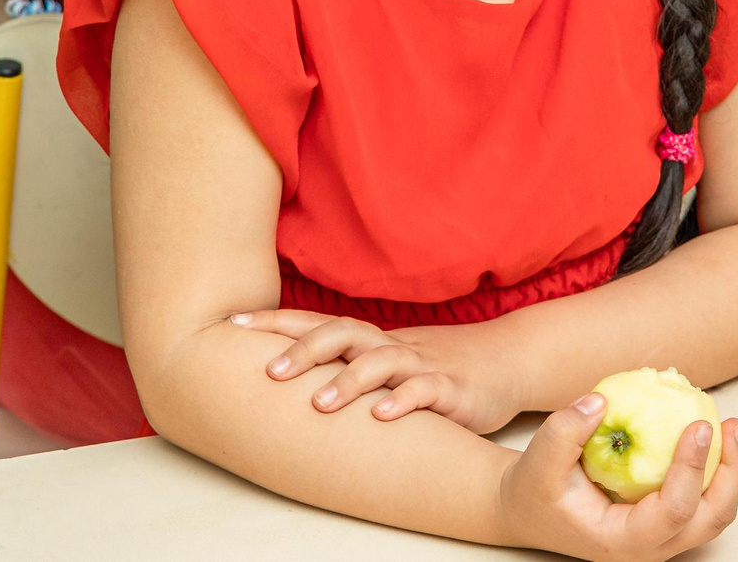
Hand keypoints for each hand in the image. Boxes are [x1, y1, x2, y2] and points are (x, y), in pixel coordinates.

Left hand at [234, 309, 522, 435]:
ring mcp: (421, 364)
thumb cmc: (434, 364)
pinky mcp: (451, 389)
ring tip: (320, 404)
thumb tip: (285, 367)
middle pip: (343, 335)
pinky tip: (382, 415)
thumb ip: (345, 363)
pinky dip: (403, 401)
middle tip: (270, 373)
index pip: (316, 322)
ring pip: (381, 362)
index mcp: (370, 340)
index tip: (233, 323)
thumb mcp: (386, 361)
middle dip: (304, 351)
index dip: (276, 323)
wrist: (504, 361)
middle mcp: (390, 345)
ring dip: (349, 381)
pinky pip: (425, 391)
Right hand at [498, 394, 737, 561]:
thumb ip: (565, 430)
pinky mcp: (665, 523)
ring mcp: (661, 539)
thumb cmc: (535, 487)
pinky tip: (710, 436)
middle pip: (710, 519)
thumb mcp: (538, 459)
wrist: (530, 509)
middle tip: (729, 425)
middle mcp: (649, 549)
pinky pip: (702, 501)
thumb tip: (601, 401)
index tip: (699, 425)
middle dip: (731, 473)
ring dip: (730, 473)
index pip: (673, 512)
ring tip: (730, 427)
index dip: (692, 469)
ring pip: (714, 514)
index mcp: (622, 542)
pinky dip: (714, 471)